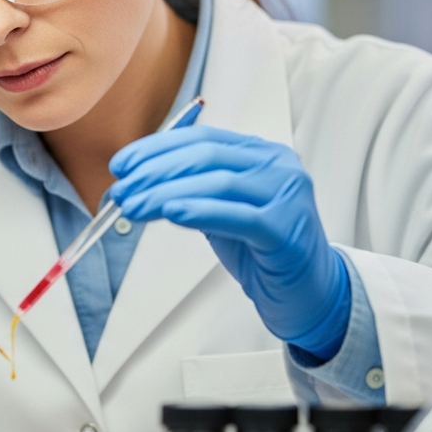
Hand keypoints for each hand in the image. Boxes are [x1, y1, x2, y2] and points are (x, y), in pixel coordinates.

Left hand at [107, 126, 349, 360]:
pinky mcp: (288, 230)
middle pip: (206, 156)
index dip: (156, 148)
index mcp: (260, 154)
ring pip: (218, 182)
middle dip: (155, 171)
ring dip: (166, 192)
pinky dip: (200, 210)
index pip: (201, 138)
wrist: (309, 293)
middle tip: (122, 188)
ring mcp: (287, 195)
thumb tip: (136, 183)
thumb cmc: (263, 251)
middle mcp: (277, 166)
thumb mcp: (221, 210)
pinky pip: (238, 215)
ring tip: (133, 206)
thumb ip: (190, 190)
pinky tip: (171, 212)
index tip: (122, 165)